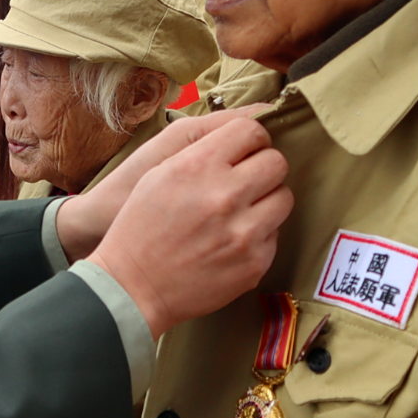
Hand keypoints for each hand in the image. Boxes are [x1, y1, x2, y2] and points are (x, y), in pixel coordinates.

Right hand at [86, 115, 292, 338]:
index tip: (244, 150)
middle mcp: (225, 195)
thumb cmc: (140, 226)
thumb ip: (201, 150)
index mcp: (198, 166)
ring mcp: (244, 232)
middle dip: (263, 167)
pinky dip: (259, 234)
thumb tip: (243, 133)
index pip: (251, 130)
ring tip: (244, 210)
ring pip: (284, 197)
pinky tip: (233, 240)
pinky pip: (276, 234)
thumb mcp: (158, 173)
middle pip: (276, 162)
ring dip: (267, 200)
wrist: (133, 287)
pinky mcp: (254, 262)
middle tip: (247, 180)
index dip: (251, 138)